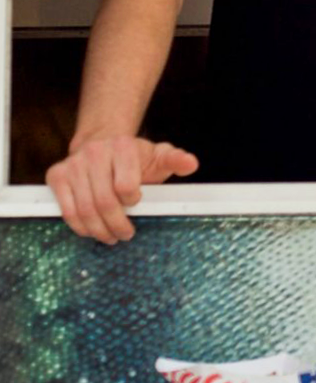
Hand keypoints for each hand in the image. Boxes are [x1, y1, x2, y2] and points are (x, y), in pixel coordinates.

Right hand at [47, 135, 198, 243]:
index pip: (126, 185)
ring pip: (84, 209)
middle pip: (104, 201)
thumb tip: (191, 164)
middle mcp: (95, 153)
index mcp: (123, 146)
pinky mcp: (56, 176)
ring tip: (111, 237)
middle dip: (117, 224)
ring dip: (99, 230)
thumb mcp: (158, 155)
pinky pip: (66, 210)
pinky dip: (80, 226)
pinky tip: (91, 231)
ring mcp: (73, 164)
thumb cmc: (134, 157)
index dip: (133, 201)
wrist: (102, 145)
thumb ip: (175, 160)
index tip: (137, 204)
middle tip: (126, 235)